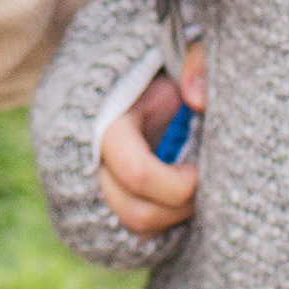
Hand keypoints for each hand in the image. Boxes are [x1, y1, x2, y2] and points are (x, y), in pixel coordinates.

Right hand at [95, 42, 207, 234]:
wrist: (112, 84)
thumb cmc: (152, 71)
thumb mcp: (174, 54)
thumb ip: (194, 63)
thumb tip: (198, 100)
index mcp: (104, 124)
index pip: (137, 172)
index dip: (178, 183)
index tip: (199, 170)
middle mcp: (88, 162)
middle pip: (136, 212)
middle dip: (179, 207)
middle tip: (202, 185)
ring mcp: (87, 188)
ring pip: (132, 229)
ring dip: (171, 220)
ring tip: (192, 193)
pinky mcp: (95, 207)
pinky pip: (130, 235)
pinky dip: (160, 226)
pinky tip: (176, 201)